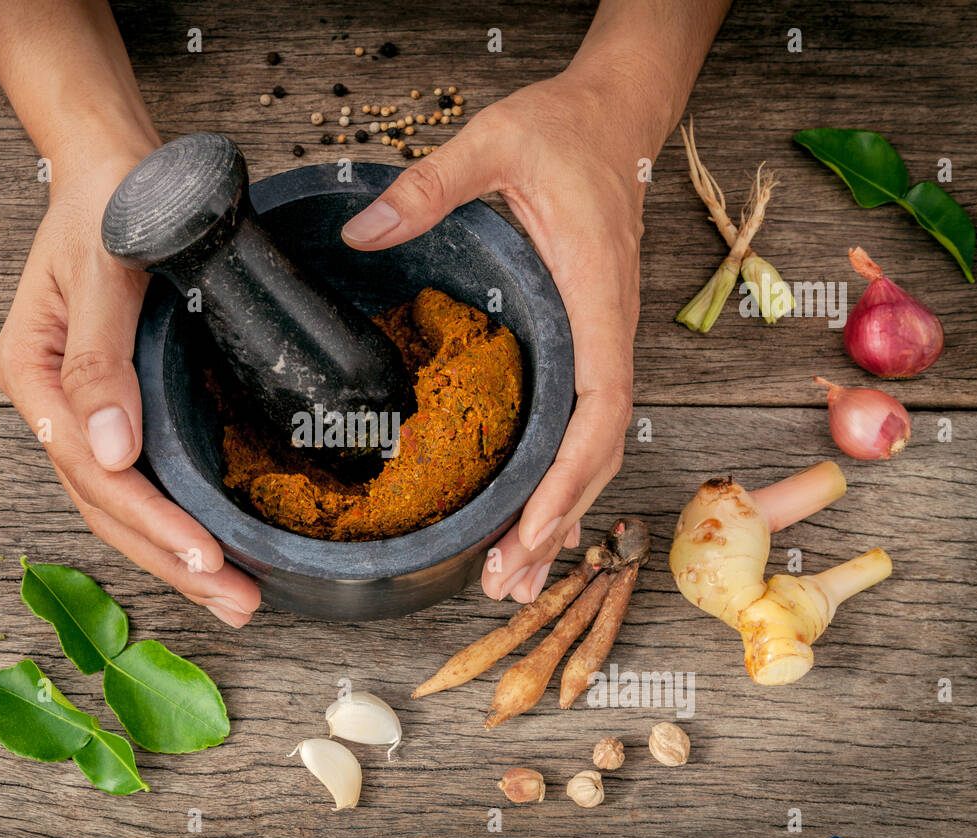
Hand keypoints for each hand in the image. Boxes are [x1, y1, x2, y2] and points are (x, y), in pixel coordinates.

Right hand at [0, 153, 260, 625]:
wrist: (116, 162)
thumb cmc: (108, 201)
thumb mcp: (101, 272)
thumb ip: (101, 363)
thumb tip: (113, 454)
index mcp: (31, 376)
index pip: (92, 472)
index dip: (151, 522)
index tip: (206, 559)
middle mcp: (49, 403)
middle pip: (106, 504)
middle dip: (171, 562)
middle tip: (237, 604)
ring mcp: (79, 409)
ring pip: (121, 502)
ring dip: (175, 555)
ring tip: (234, 596)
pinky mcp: (114, 404)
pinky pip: (140, 475)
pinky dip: (174, 516)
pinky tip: (211, 547)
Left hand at [342, 69, 648, 602]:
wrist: (613, 116)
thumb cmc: (565, 130)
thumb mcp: (493, 143)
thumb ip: (429, 187)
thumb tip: (362, 234)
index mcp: (592, 296)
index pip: (599, 404)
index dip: (571, 474)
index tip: (535, 526)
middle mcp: (604, 332)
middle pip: (597, 450)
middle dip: (557, 520)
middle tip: (507, 582)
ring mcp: (595, 341)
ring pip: (590, 449)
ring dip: (559, 515)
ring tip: (516, 578)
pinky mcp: (579, 342)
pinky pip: (576, 425)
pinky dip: (556, 480)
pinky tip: (529, 517)